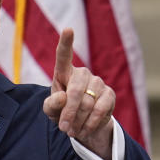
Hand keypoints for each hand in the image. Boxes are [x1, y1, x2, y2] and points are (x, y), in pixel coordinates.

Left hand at [42, 28, 114, 159]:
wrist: (81, 123)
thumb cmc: (61, 111)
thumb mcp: (50, 110)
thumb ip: (51, 104)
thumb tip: (62, 98)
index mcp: (63, 72)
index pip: (63, 55)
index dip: (66, 42)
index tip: (68, 29)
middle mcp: (82, 73)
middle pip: (75, 92)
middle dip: (68, 113)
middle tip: (63, 128)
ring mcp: (97, 82)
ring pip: (87, 104)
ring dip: (78, 121)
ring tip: (72, 130)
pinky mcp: (109, 94)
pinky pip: (100, 110)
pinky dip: (90, 123)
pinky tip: (84, 130)